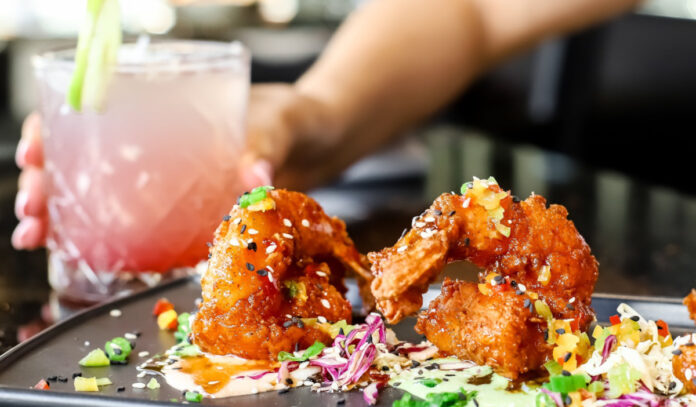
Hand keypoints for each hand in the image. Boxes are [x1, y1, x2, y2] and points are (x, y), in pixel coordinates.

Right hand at [12, 83, 333, 249]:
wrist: (321, 144)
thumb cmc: (297, 118)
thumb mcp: (284, 120)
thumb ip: (271, 141)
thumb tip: (256, 172)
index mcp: (171, 106)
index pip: (97, 108)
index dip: (56, 127)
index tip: (35, 149)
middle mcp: (160, 144)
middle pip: (85, 156)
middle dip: (47, 181)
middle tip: (31, 208)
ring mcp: (170, 179)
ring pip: (100, 193)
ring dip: (63, 215)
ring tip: (38, 236)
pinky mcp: (187, 210)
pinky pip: (140, 224)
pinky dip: (110, 240)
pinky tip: (83, 255)